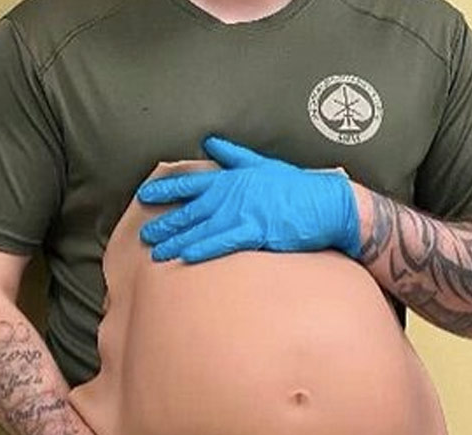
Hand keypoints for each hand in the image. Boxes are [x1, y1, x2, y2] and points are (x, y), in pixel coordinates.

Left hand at [137, 137, 361, 262]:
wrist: (328, 204)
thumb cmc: (297, 187)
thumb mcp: (263, 164)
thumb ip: (234, 156)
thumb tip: (211, 141)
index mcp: (232, 178)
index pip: (191, 182)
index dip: (166, 189)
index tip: (144, 195)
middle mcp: (233, 195)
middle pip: (190, 210)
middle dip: (165, 222)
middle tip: (144, 234)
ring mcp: (243, 213)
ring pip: (201, 228)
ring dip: (177, 241)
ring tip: (156, 253)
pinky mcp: (256, 231)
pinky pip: (223, 242)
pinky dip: (203, 249)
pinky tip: (186, 257)